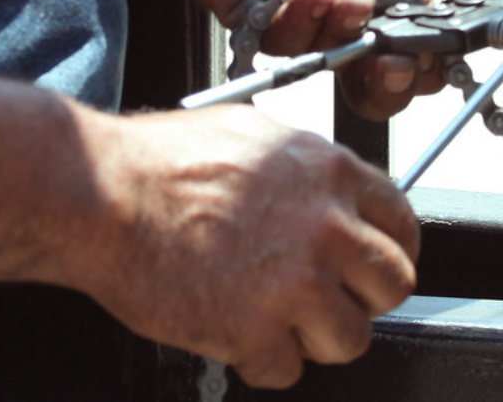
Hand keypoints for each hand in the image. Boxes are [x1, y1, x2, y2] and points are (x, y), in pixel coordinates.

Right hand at [76, 105, 420, 388]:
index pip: (402, 223)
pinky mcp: (258, 331)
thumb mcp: (249, 132)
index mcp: (328, 173)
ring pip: (350, 338)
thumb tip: (324, 191)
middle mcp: (325, 227)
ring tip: (278, 322)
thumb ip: (301, 167)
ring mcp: (297, 283)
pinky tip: (234, 333)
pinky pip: (286, 369)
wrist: (101, 195)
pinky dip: (260, 361)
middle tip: (329, 300)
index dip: (387, 249)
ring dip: (315, 337)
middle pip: (392, 284)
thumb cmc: (154, 162)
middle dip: (363, 298)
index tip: (371, 265)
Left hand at [163, 0, 502, 119]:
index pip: (420, 52)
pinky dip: (301, 23)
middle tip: (397, 63)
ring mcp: (304, 13)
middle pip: (374, 78)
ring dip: (345, 36)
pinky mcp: (255, 12)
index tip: (437, 55)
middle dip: (390, 81)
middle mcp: (351, 7)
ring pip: (329, 60)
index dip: (430, 64)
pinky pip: (281, 41)